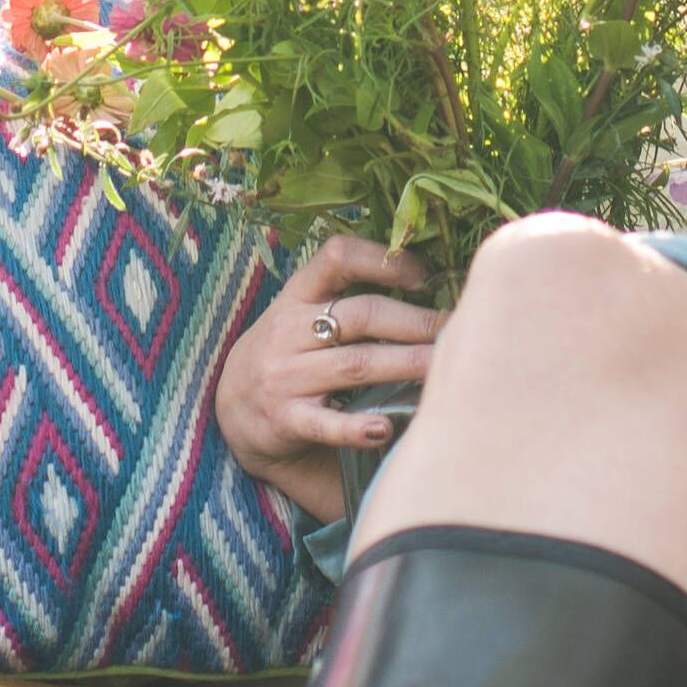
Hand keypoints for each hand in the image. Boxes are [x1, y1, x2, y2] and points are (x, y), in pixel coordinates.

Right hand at [212, 235, 440, 528]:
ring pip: (355, 365)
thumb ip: (346, 301)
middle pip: (361, 315)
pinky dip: (355, 427)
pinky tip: (385, 429)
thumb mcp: (300, 315)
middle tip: (457, 330)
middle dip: (415, 321)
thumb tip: (429, 284)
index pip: (337, 257)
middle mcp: (288, 330)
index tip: (424, 276)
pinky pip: (324, 423)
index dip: (383, 260)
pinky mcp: (285, 419)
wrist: (229, 411)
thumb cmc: (285, 355)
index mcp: (296, 296)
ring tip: (444, 368)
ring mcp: (285, 376)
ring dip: (405, 365)